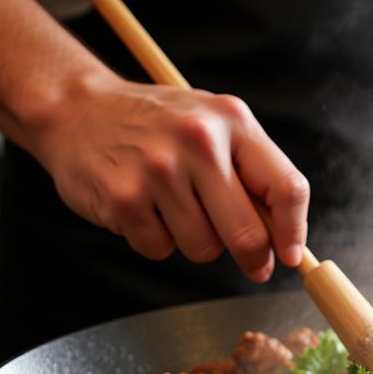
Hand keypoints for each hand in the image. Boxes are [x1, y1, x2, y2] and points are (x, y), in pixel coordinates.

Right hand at [27, 73, 308, 279]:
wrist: (78, 108)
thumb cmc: (158, 127)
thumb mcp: (212, 126)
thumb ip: (250, 173)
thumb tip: (284, 238)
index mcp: (232, 121)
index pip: (286, 187)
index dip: (295, 232)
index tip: (292, 256)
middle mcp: (198, 140)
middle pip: (248, 234)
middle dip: (254, 259)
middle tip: (253, 264)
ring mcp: (159, 169)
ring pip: (204, 249)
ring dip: (195, 242)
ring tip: (174, 209)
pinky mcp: (124, 196)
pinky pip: (160, 250)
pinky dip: (155, 240)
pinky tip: (143, 208)